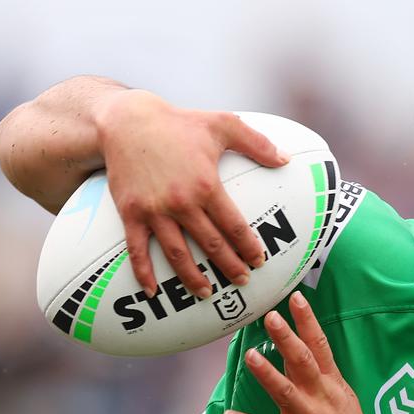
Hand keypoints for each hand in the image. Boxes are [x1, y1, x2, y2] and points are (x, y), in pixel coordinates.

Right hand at [92, 89, 287, 296]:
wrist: (126, 121)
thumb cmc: (178, 123)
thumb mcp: (223, 124)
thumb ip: (257, 143)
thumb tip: (286, 160)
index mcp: (207, 185)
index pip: (234, 226)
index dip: (249, 247)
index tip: (259, 261)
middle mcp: (181, 203)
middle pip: (212, 245)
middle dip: (230, 267)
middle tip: (242, 280)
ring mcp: (154, 211)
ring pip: (178, 254)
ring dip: (193, 278)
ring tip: (206, 293)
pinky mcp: (130, 213)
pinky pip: (137, 249)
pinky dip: (144, 272)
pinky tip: (152, 290)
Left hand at [223, 292, 385, 413]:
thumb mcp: (344, 401)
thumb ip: (322, 379)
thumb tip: (301, 356)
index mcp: (333, 384)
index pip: (320, 346)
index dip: (307, 321)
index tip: (296, 299)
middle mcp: (320, 397)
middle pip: (302, 361)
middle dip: (287, 338)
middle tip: (270, 317)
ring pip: (284, 391)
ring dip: (267, 373)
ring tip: (251, 355)